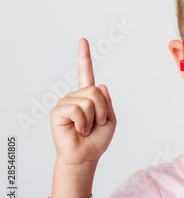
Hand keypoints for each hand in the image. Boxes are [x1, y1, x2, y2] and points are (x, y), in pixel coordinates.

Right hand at [49, 38, 116, 167]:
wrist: (86, 156)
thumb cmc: (97, 140)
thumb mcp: (110, 119)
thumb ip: (107, 101)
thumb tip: (99, 85)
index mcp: (87, 96)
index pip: (85, 72)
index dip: (84, 56)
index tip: (83, 40)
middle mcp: (75, 96)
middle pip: (95, 91)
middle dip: (101, 110)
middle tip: (96, 124)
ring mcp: (65, 103)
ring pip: (88, 100)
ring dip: (93, 117)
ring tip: (86, 128)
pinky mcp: (57, 112)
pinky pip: (78, 109)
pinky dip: (83, 121)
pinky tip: (79, 129)